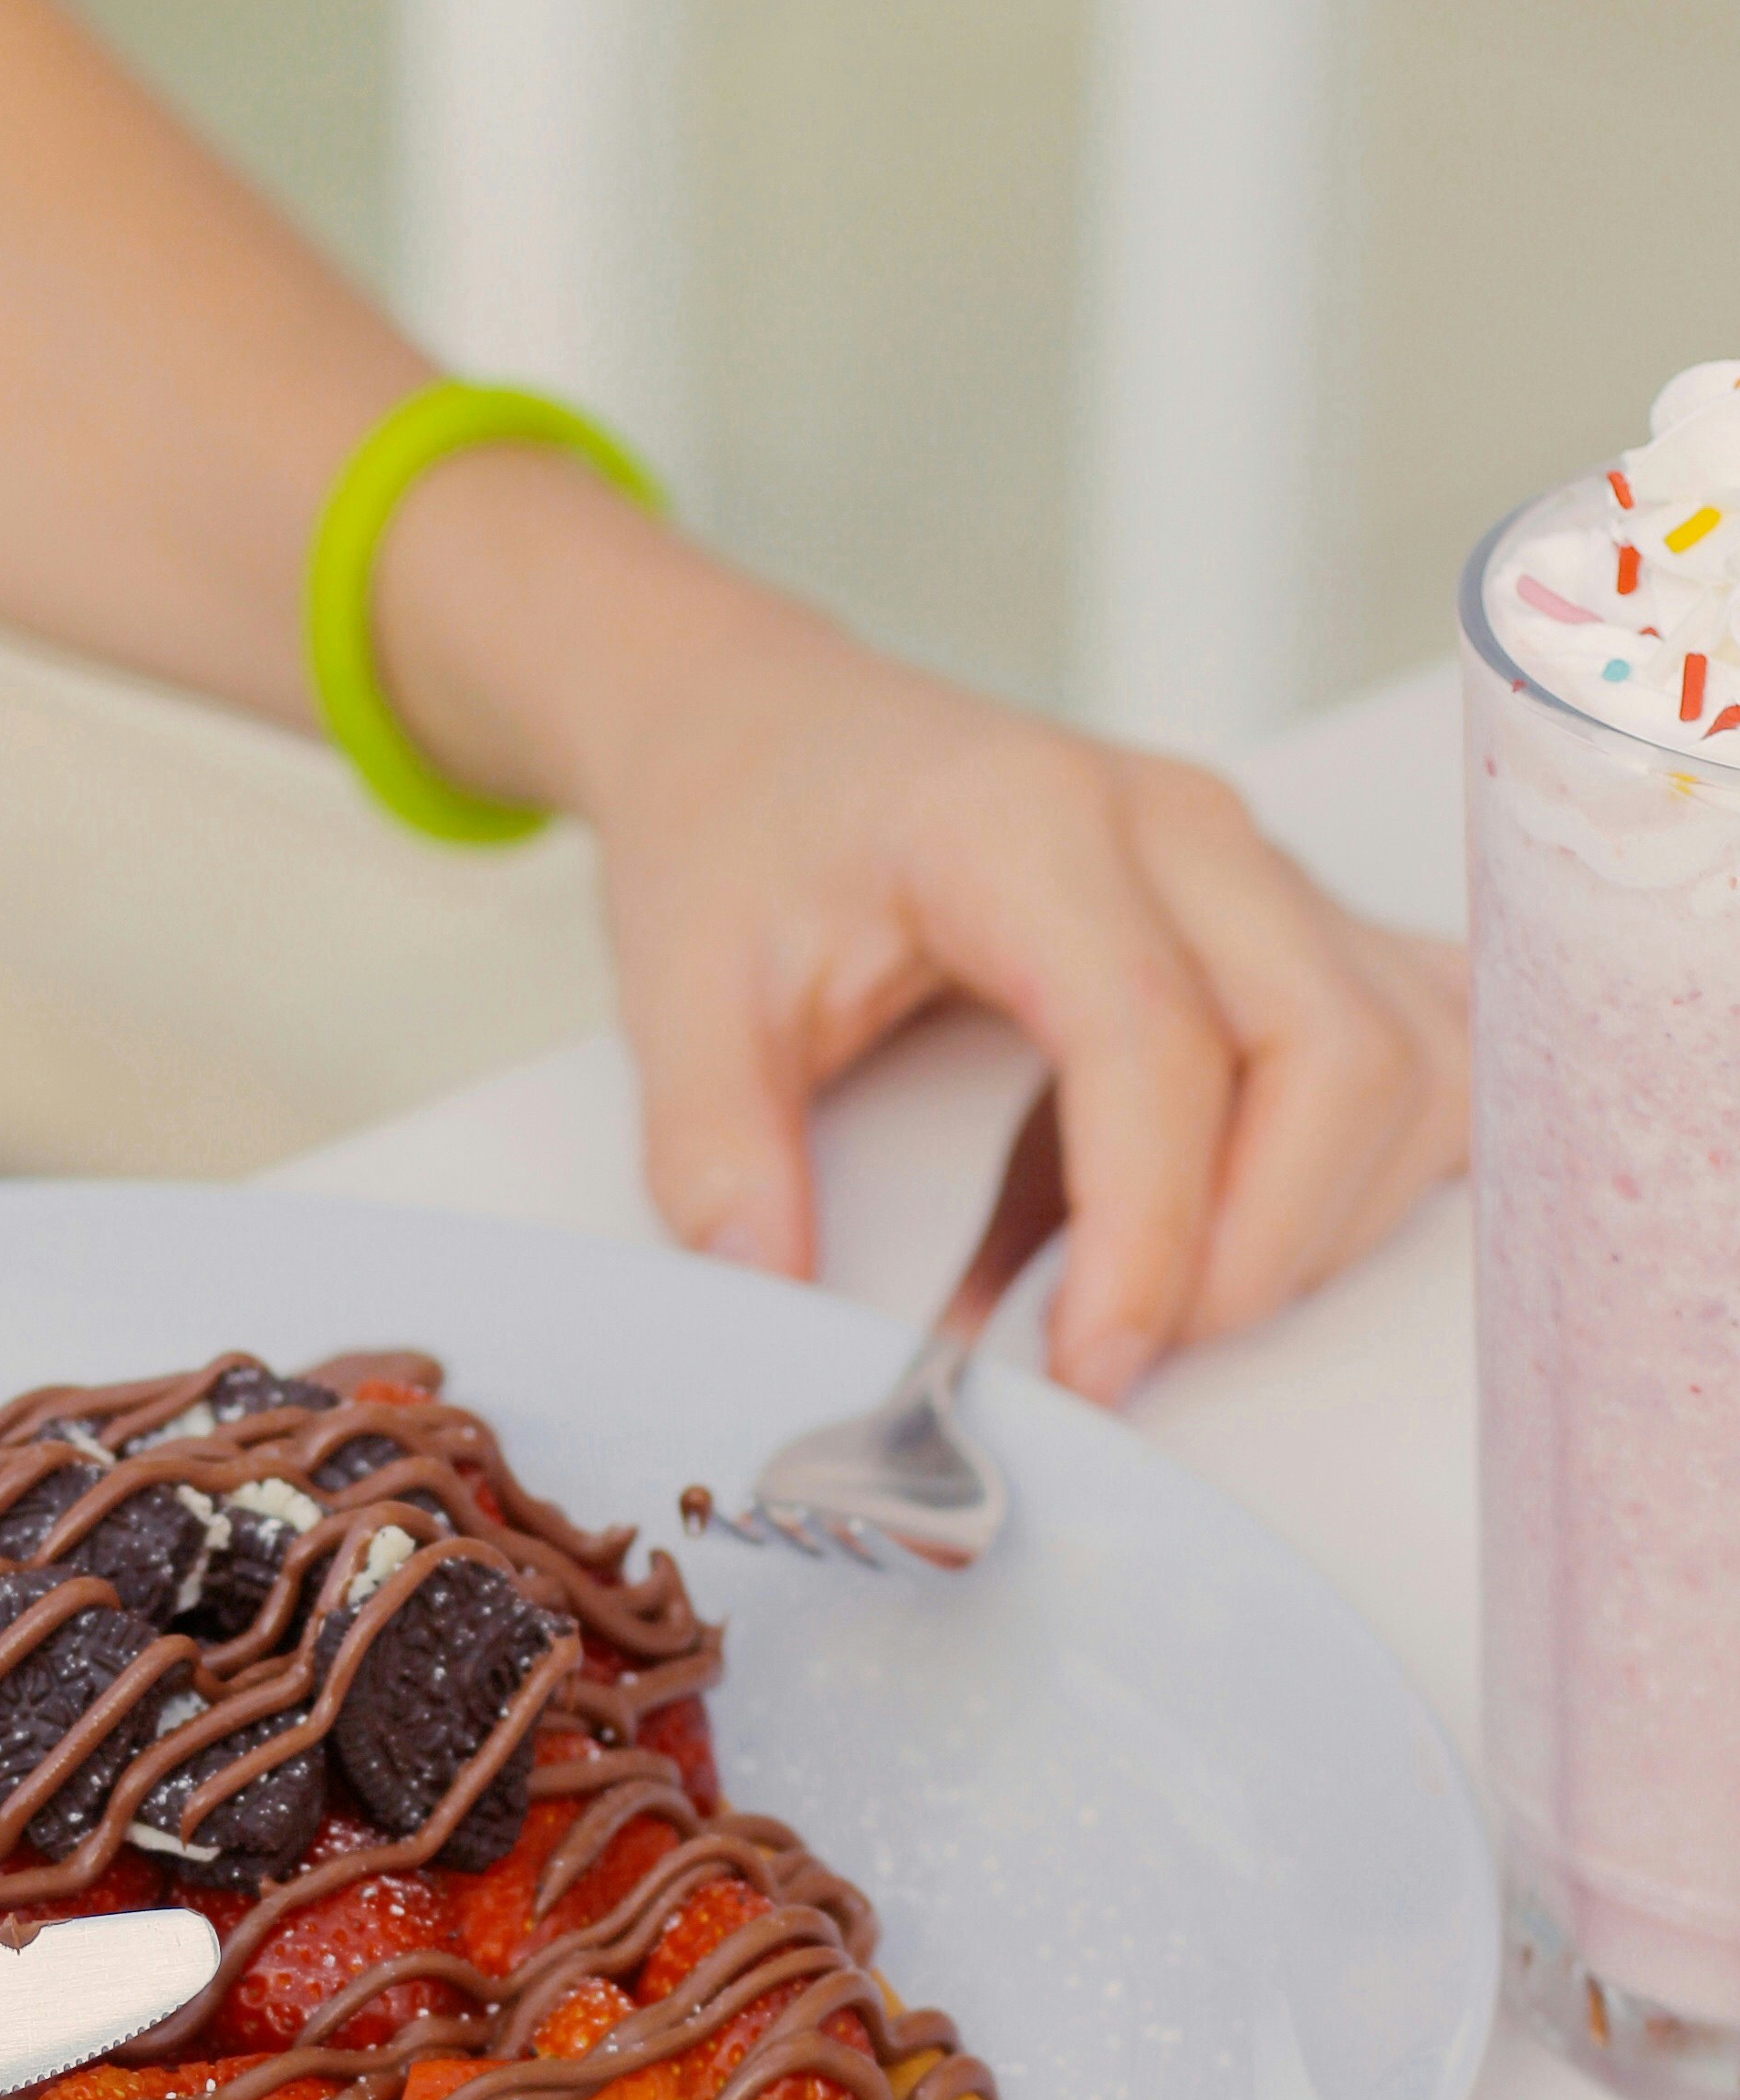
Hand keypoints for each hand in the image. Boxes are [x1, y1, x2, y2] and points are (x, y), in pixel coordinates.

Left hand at [589, 595, 1467, 1401]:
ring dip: (1322, 1215)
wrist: (774, 732)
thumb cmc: (745, 841)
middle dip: (1258, 1247)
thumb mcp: (680, 993)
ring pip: (1410, 1058)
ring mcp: (1256, 865)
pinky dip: (1365, 1162)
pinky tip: (1241, 1221)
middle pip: (1335, 1053)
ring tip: (1169, 1292)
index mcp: (1025, 826)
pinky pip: (1420, 1042)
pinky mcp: (1290, 913)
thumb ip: (715, 1155)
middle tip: (1121, 1352)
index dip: (1149, 1231)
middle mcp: (1181, 827)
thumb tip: (778, 1305)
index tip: (1088, 1368)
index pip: (1155, 1041)